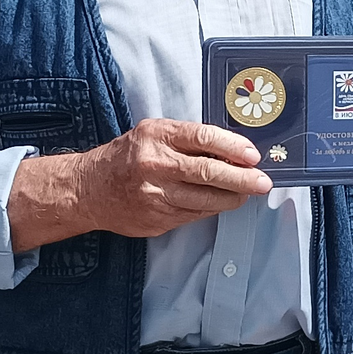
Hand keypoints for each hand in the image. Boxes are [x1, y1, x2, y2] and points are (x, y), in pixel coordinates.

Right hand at [8, 118, 272, 249]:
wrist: (89, 189)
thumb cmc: (128, 156)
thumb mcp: (153, 134)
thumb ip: (188, 139)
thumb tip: (235, 150)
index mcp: (156, 136)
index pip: (203, 138)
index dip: (233, 147)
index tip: (254, 156)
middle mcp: (154, 165)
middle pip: (209, 172)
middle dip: (242, 179)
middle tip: (263, 182)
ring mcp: (155, 195)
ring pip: (206, 199)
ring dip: (233, 198)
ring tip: (246, 193)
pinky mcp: (157, 219)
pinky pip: (195, 214)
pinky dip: (212, 208)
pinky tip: (220, 202)